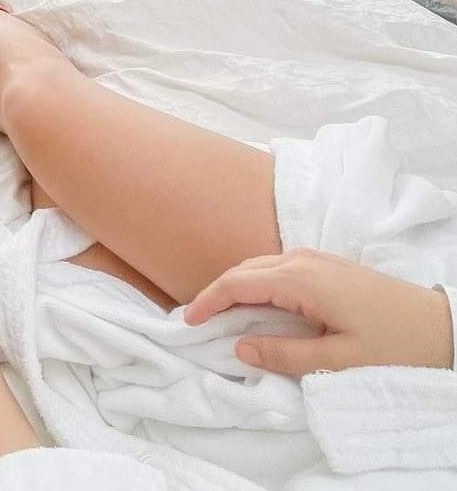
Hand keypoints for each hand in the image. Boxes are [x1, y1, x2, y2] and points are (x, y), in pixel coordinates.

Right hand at [185, 249, 454, 376]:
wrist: (441, 326)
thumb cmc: (393, 346)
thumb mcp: (339, 361)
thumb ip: (285, 354)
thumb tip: (240, 346)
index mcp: (300, 280)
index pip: (237, 283)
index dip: (207, 301)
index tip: (187, 321)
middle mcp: (301, 259)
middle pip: (243, 269)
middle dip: (215, 291)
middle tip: (196, 319)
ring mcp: (315, 258)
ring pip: (259, 266)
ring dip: (235, 286)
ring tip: (220, 314)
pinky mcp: (326, 264)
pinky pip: (276, 267)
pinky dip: (255, 282)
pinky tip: (256, 304)